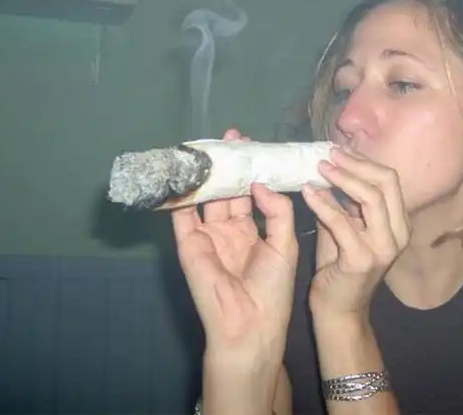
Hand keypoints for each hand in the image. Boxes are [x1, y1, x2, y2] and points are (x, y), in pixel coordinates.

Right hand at [171, 128, 297, 368]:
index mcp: (253, 230)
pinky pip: (181, 215)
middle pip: (226, 190)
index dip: (251, 171)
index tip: (253, 146)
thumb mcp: (284, 244)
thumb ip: (277, 210)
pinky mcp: (189, 244)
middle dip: (229, 165)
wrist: (249, 324)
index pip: (250, 193)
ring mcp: (207, 235)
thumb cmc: (272, 288)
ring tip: (209, 146)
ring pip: (204, 197)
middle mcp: (228, 229)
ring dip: (206, 173)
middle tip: (232, 137)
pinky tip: (183, 171)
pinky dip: (179, 194)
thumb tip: (260, 182)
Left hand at [301, 146, 410, 317]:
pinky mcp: (362, 260)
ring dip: (342, 177)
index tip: (338, 149)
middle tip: (328, 153)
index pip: (390, 179)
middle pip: (386, 182)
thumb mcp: (344, 227)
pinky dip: (323, 203)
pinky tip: (307, 193)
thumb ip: (341, 202)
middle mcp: (398, 233)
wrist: (338, 311)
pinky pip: (342, 222)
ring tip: (318, 167)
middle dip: (356, 163)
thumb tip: (328, 168)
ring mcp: (384, 247)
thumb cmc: (339, 268)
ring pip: (371, 197)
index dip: (364, 161)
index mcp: (398, 223)